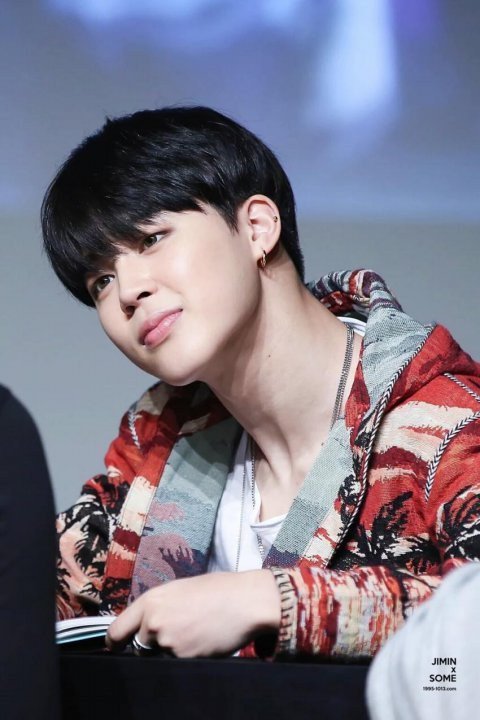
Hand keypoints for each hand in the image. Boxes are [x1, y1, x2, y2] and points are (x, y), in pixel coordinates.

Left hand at [106, 570, 280, 657]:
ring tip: (195, 632)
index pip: (115, 632)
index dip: (116, 643)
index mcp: (150, 601)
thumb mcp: (179, 590)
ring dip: (172, 650)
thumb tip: (144, 625)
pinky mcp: (184, 659)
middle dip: (152, 644)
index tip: (119, 646)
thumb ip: (158, 608)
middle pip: (139, 646)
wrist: (246, 601)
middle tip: (176, 632)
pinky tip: (203, 640)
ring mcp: (168, 642)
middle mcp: (153, 622)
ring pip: (161, 655)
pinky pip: (178, 663)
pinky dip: (188, 656)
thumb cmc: (217, 590)